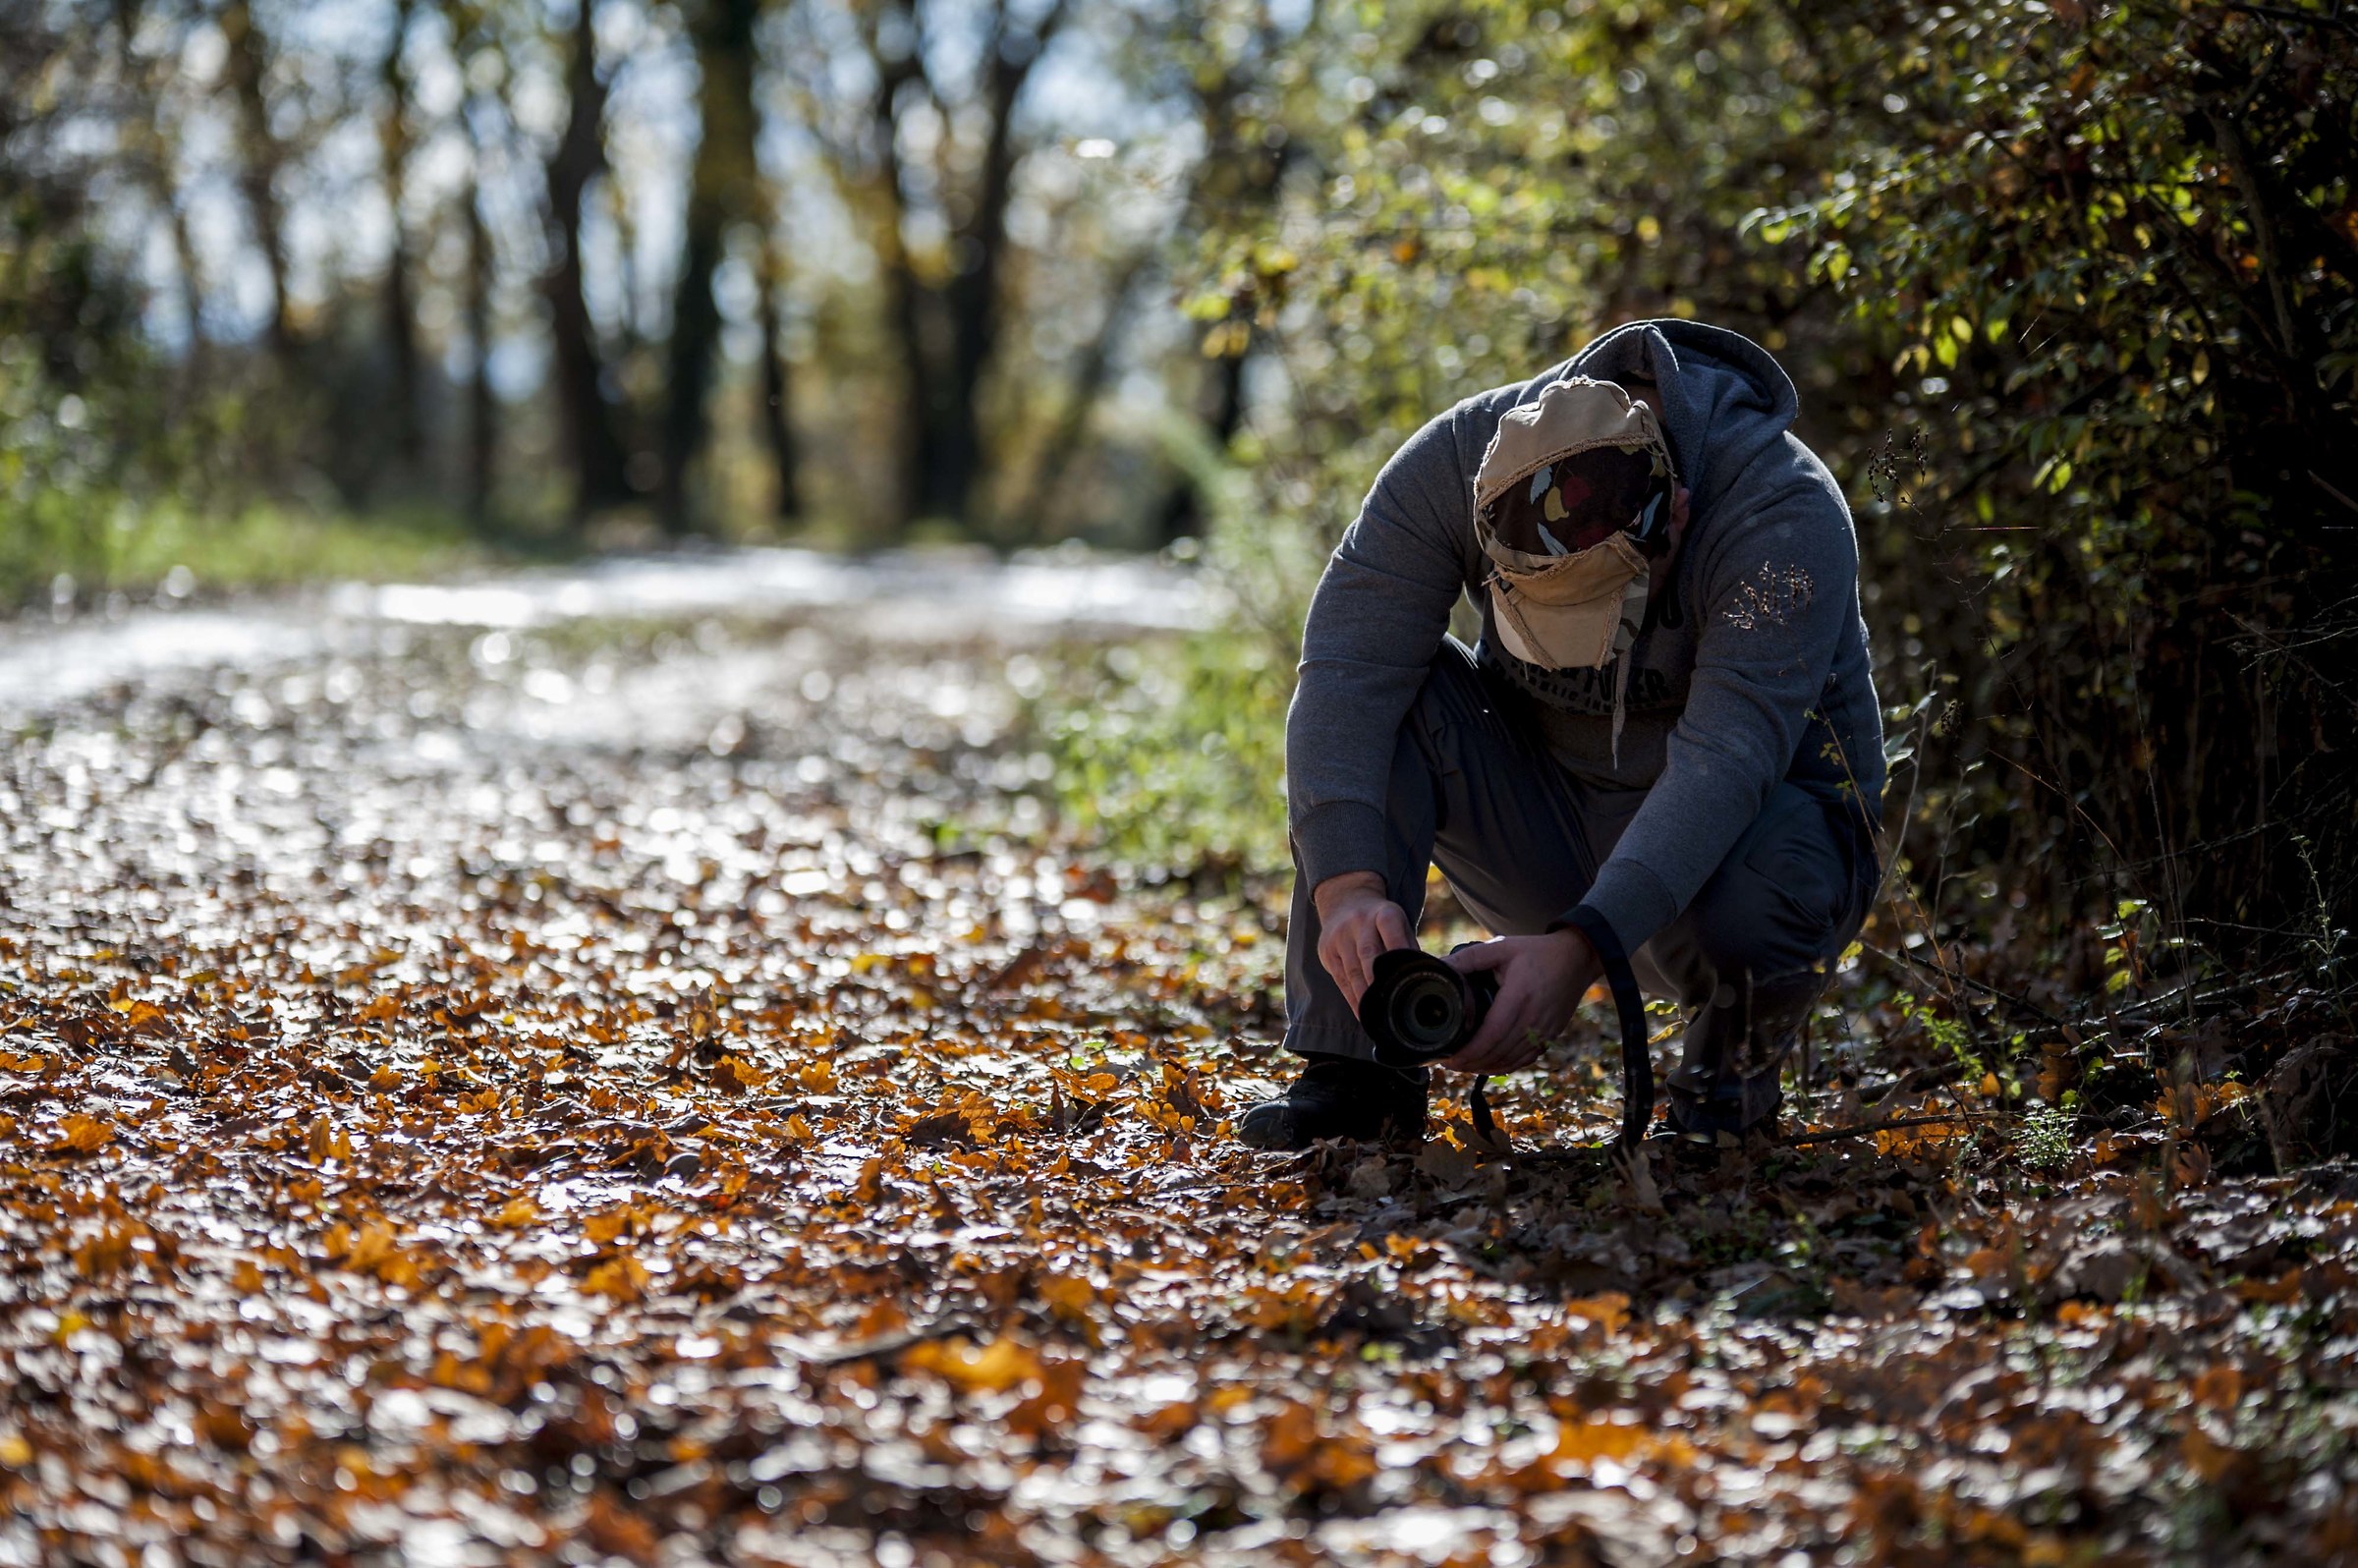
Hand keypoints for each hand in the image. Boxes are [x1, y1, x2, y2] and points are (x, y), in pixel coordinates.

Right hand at [1313, 872, 1412, 1009]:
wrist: (1345, 901)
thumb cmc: (1381, 922)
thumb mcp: (1398, 923)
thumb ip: (1409, 946)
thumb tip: (1424, 975)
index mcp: (1383, 913)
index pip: (1391, 932)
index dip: (1399, 952)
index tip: (1407, 977)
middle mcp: (1359, 922)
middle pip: (1368, 953)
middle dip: (1378, 980)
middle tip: (1390, 1006)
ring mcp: (1340, 936)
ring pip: (1352, 970)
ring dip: (1364, 995)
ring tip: (1376, 1016)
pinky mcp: (1327, 950)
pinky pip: (1340, 978)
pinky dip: (1352, 997)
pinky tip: (1361, 1012)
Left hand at [1441, 928, 1601, 1074]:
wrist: (1576, 959)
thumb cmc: (1537, 953)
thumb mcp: (1502, 947)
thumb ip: (1470, 957)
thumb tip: (1441, 965)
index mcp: (1519, 996)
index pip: (1492, 1034)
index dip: (1470, 1051)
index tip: (1450, 1058)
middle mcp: (1534, 1018)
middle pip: (1499, 1052)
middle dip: (1471, 1063)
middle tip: (1448, 1064)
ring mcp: (1544, 1030)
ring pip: (1511, 1060)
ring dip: (1485, 1068)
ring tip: (1463, 1066)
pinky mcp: (1550, 1036)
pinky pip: (1525, 1059)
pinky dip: (1505, 1067)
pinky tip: (1488, 1066)